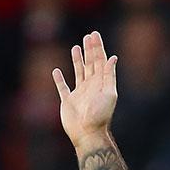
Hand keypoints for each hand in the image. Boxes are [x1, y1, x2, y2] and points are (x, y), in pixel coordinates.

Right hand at [53, 31, 117, 149]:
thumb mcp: (109, 93)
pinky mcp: (68, 101)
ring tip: (76, 48)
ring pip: (78, 72)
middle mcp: (91, 86)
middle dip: (90, 50)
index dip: (98, 48)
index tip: (94, 35)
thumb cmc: (100, 115)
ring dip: (77, 60)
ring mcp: (79, 94)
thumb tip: (113, 57)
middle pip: (90, 64)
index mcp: (101, 83)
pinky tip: (56, 71)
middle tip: (88, 36)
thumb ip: (109, 75)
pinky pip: (62, 88)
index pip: (100, 61)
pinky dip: (59, 80)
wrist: (88, 134)